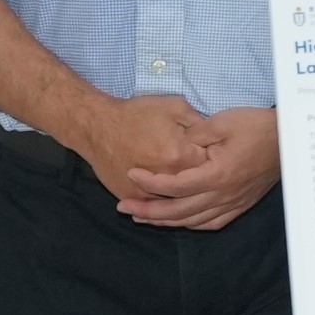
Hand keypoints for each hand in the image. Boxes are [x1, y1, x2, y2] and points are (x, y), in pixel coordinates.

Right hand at [74, 92, 211, 206]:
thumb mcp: (175, 107)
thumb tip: (217, 138)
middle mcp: (166, 179)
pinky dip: (163, 203)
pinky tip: (173, 198)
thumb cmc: (137, 113)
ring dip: (185, 196)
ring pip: (175, 202)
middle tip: (202, 170)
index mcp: (181, 157)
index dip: (216, 161)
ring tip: (192, 187)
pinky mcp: (130, 197)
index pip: (212, 166)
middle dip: (201, 180)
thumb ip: (201, 124)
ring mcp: (146, 192)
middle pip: (195, 187)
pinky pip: (153, 207)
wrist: (96, 126)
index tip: (218, 155)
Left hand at [119, 106, 279, 230]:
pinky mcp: (242, 203)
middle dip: (148, 211)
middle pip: (178, 211)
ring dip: (165, 221)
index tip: (131, 173)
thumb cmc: (257, 126)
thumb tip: (174, 145)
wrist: (291, 138)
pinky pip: (212, 222)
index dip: (149, 183)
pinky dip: (192, 224)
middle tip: (124, 207)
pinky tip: (181, 221)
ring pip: (193, 221)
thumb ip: (194, 135)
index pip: (174, 186)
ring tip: (143, 216)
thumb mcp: (222, 122)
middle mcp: (224, 194)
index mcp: (217, 174)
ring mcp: (233, 202)